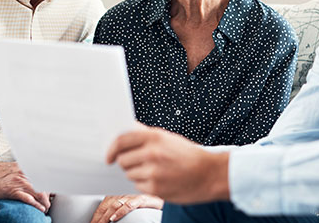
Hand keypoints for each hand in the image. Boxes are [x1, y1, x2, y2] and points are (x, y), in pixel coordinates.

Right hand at [0, 162, 51, 212]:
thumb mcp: (13, 168)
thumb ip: (23, 171)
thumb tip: (32, 177)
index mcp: (25, 167)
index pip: (44, 175)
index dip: (50, 184)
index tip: (52, 192)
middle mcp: (24, 173)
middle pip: (44, 184)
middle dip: (49, 195)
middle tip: (49, 202)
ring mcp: (19, 182)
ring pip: (39, 192)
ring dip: (45, 202)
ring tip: (46, 208)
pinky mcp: (12, 191)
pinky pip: (28, 198)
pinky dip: (36, 204)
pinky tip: (40, 209)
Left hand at [89, 194, 162, 222]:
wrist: (164, 200)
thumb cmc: (148, 204)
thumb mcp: (130, 205)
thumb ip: (120, 208)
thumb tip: (108, 218)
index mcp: (121, 194)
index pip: (104, 203)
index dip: (96, 214)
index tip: (91, 222)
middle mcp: (126, 193)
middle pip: (107, 203)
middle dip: (99, 216)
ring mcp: (134, 196)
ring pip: (115, 204)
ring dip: (105, 216)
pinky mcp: (143, 200)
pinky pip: (129, 205)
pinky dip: (120, 212)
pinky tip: (114, 218)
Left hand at [106, 127, 229, 203]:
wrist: (209, 174)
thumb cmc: (189, 155)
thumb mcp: (168, 138)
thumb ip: (146, 135)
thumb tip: (125, 129)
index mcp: (154, 137)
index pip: (121, 141)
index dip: (111, 149)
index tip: (109, 156)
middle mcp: (152, 154)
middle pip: (123, 160)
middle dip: (126, 163)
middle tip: (138, 163)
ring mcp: (153, 172)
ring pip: (129, 174)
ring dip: (136, 174)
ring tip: (154, 171)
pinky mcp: (156, 188)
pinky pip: (138, 186)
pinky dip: (145, 184)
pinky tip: (159, 179)